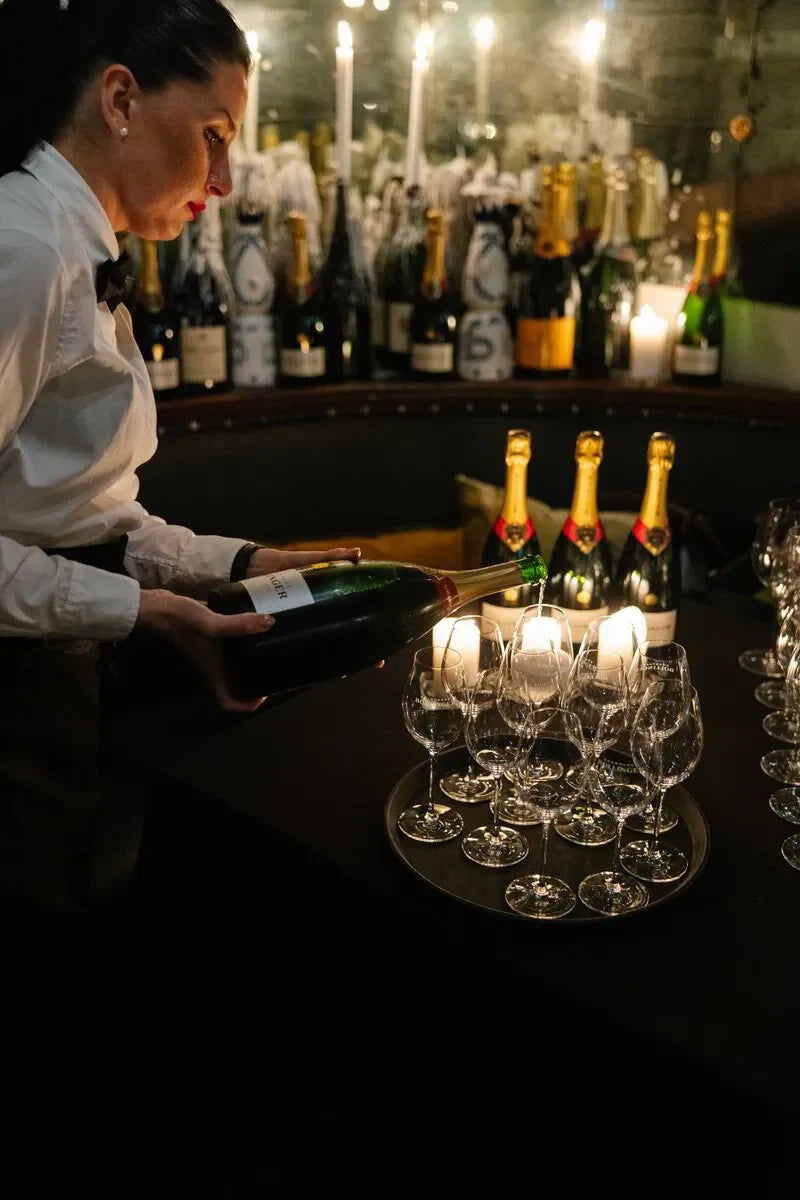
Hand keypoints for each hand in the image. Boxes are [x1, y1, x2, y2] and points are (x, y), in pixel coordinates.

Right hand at [136, 589, 273, 713]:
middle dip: (251, 684)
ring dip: (247, 662)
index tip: (263, 696)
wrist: (158, 605)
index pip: (226, 701)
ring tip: (268, 648)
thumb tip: (270, 622)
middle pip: (232, 684)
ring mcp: (208, 651)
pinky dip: (240, 640)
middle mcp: (211, 665)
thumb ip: (239, 625)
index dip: (245, 706)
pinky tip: (252, 626)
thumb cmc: (180, 622)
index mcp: (212, 671)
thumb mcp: (212, 624)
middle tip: (272, 671)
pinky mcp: (208, 635)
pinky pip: (227, 644)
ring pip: (231, 664)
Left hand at [245, 546, 383, 669]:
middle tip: (374, 663)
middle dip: (361, 651)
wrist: (244, 570)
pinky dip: (309, 660)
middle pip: (345, 635)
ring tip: (346, 670)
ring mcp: (301, 624)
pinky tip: (317, 671)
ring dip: (338, 659)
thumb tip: (357, 552)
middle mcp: (317, 613)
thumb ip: (327, 558)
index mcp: (326, 597)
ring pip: (325, 645)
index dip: (373, 631)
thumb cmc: (278, 564)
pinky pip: (300, 649)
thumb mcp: (304, 561)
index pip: (356, 615)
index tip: (384, 646)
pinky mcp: (283, 632)